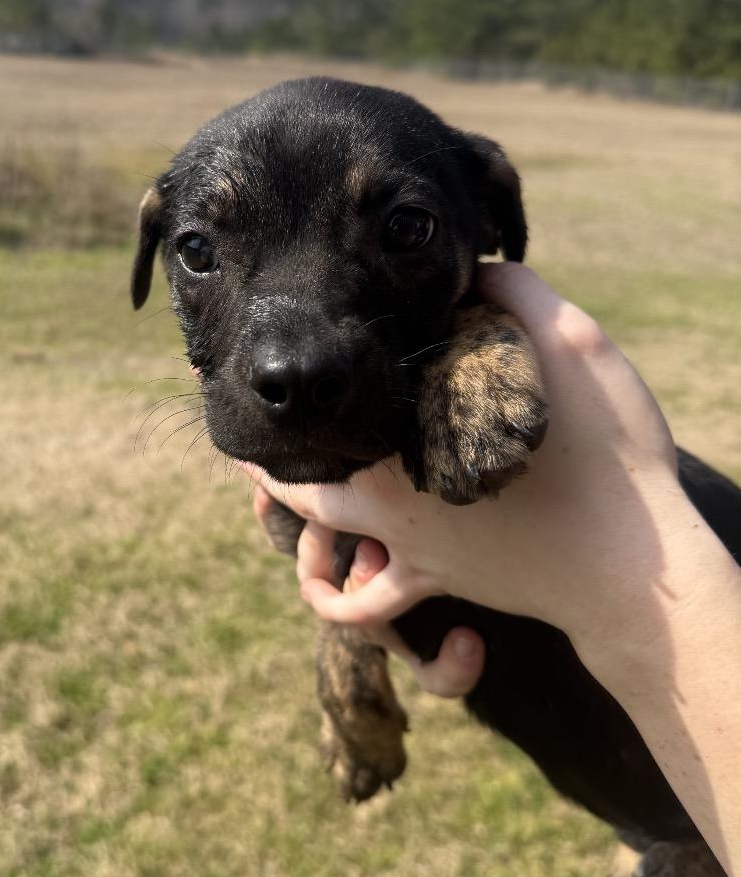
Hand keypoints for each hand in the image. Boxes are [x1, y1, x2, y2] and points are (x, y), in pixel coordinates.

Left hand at [243, 262, 693, 690]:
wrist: (630, 566)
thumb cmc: (605, 455)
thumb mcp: (572, 347)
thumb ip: (517, 299)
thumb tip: (478, 269)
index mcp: (403, 439)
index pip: (333, 411)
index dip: (294, 397)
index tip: (262, 382)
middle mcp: (388, 498)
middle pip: (303, 485)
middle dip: (268, 469)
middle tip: (246, 452)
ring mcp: (406, 547)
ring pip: (320, 541)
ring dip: (290, 523)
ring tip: (277, 503)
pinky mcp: (434, 581)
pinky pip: (368, 607)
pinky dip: (343, 598)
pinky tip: (356, 572)